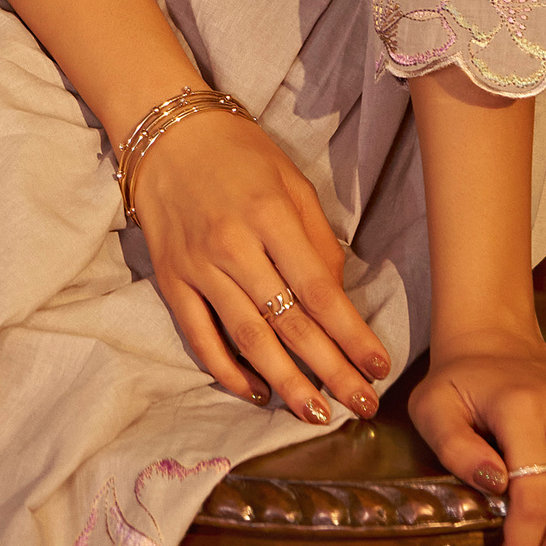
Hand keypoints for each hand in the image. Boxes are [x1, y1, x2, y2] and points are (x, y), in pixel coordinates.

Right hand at [132, 107, 391, 420]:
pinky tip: (255, 392)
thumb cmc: (238, 153)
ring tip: (316, 414)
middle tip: (361, 405)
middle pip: (288, 323)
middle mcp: (234, 246)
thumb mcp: (291, 181)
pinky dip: (226, 370)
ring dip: (285, 382)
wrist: (166, 132)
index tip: (379, 367)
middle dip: (330, 370)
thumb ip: (317, 239)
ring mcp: (198, 267)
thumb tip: (337, 298)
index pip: (319, 291)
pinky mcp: (170, 280)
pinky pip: (199, 336)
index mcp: (271, 216)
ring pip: (247, 338)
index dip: (351, 335)